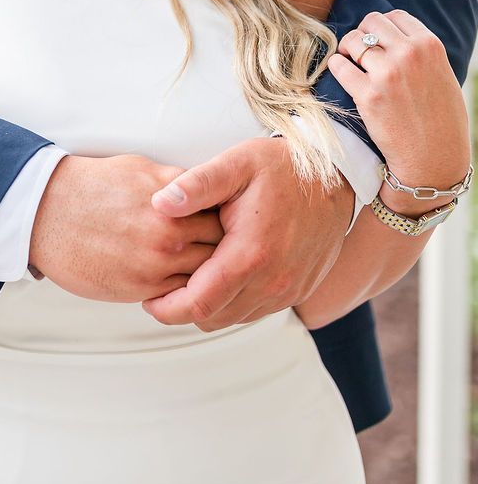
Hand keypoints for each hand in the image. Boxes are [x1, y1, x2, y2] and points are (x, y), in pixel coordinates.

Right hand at [29, 153, 223, 302]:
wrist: (46, 213)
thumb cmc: (88, 188)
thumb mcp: (139, 169)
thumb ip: (175, 184)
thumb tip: (200, 191)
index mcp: (173, 197)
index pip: (222, 210)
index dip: (226, 217)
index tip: (226, 221)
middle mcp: (170, 229)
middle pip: (221, 244)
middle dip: (224, 246)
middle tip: (223, 248)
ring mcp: (158, 260)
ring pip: (206, 273)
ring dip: (207, 272)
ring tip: (205, 268)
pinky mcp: (142, 286)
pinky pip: (180, 293)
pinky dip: (185, 288)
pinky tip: (181, 279)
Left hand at [143, 136, 352, 329]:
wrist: (335, 178)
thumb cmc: (281, 168)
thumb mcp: (236, 164)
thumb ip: (196, 185)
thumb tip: (159, 203)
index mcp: (251, 254)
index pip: (199, 304)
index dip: (167, 308)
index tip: (148, 299)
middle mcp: (273, 281)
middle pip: (213, 319)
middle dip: (182, 310)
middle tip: (163, 288)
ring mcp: (288, 290)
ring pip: (234, 318)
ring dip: (209, 307)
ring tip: (189, 279)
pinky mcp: (298, 291)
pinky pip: (256, 311)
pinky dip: (234, 303)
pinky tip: (221, 276)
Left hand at [327, 10, 470, 193]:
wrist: (434, 158)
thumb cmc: (441, 119)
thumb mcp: (442, 74)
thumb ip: (421, 52)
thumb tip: (394, 35)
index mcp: (430, 46)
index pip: (395, 16)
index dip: (382, 27)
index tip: (378, 41)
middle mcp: (409, 54)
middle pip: (370, 22)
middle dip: (362, 34)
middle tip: (361, 51)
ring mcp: (387, 74)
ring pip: (352, 41)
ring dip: (347, 49)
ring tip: (351, 62)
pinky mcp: (367, 95)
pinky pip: (339, 65)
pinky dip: (336, 66)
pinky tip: (342, 73)